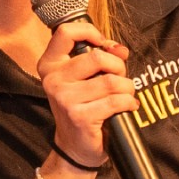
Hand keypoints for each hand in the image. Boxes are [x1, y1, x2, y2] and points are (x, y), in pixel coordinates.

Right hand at [36, 20, 136, 167]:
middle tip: (119, 78)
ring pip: (111, 81)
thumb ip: (100, 56)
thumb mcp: (85, 77)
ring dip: (127, 87)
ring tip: (125, 94)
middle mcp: (53, 80)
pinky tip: (128, 106)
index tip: (103, 44)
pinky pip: (115, 101)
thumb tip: (120, 49)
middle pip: (97, 57)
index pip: (66, 32)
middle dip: (118, 67)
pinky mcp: (79, 116)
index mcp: (50, 65)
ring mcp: (64, 99)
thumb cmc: (82, 106)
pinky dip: (129, 102)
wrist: (75, 146)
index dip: (90, 32)